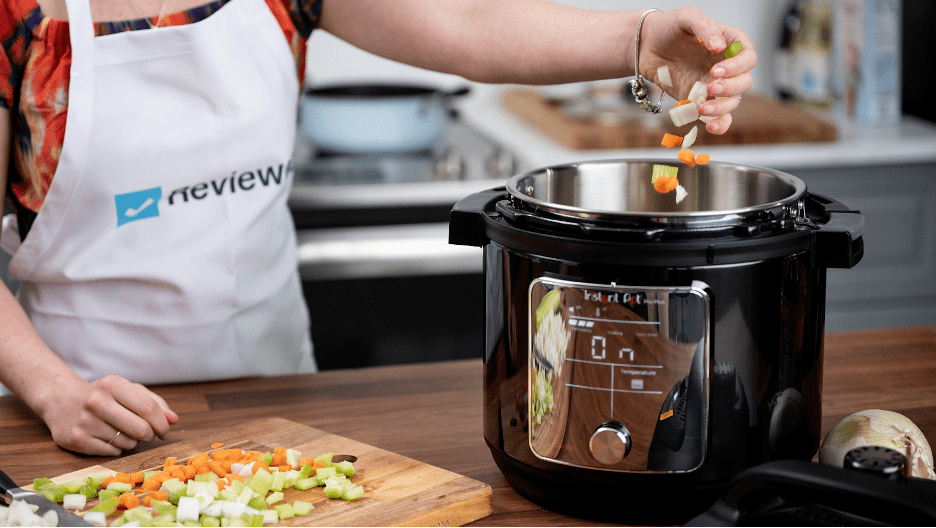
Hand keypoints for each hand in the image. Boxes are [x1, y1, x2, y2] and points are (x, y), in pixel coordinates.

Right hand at [40, 374, 178, 455]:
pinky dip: (117, 448)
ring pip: (127, 443)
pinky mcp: (76, 440)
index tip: (166, 430)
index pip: (149, 408)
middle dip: (150, 435)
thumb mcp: (128, 390)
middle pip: (141, 429)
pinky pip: (112, 452)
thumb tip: (174, 419)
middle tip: (149, 434)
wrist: (61, 400)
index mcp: (113, 384)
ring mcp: (85, 422)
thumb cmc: (103, 395)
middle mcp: (96, 401)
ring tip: (122, 431)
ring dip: (132, 441)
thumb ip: (154, 402)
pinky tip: (108, 437)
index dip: (163, 423)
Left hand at [637, 8, 756, 134]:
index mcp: (730, 44)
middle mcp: (726, 66)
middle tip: (710, 86)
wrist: (645, 46)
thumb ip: (705, 27)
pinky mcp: (700, 100)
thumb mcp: (687, 17)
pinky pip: (717, 117)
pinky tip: (709, 126)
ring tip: (701, 107)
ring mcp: (714, 85)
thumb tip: (719, 47)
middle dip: (730, 88)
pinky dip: (718, 124)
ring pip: (732, 103)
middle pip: (744, 83)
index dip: (738, 67)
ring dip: (721, 108)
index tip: (716, 70)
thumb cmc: (668, 27)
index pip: (748, 58)